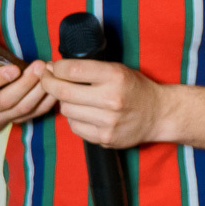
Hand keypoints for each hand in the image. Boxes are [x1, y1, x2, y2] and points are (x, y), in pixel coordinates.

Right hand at [0, 22, 53, 127]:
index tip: (14, 68)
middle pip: (5, 100)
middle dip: (24, 84)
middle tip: (39, 66)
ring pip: (21, 109)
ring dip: (38, 92)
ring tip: (50, 73)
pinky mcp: (15, 121)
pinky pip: (34, 114)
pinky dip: (47, 102)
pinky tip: (56, 87)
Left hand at [43, 59, 167, 148]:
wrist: (158, 114)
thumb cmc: (135, 88)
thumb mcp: (118, 70)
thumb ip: (89, 69)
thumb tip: (54, 69)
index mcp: (115, 76)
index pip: (72, 70)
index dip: (55, 68)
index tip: (52, 67)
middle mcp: (111, 99)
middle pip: (63, 92)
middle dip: (49, 83)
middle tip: (47, 79)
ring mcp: (107, 121)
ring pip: (66, 110)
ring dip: (64, 102)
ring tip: (73, 97)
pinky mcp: (104, 138)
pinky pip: (75, 126)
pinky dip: (74, 118)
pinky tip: (83, 112)